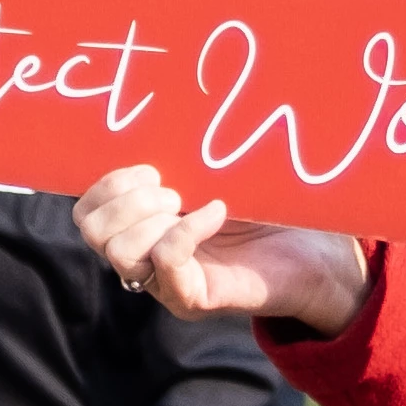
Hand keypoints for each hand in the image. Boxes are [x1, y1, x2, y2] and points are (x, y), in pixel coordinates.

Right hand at [75, 166, 368, 335]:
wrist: (319, 257)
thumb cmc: (272, 211)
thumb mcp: (217, 176)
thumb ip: (185, 159)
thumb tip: (165, 106)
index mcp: (142, 226)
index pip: (86, 213)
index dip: (106, 184)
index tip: (151, 166)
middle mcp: (144, 259)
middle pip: (91, 232)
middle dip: (127, 198)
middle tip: (173, 188)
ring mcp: (166, 283)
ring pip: (118, 253)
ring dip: (150, 217)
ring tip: (189, 201)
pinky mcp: (193, 299)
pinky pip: (166, 264)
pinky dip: (187, 230)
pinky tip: (217, 212)